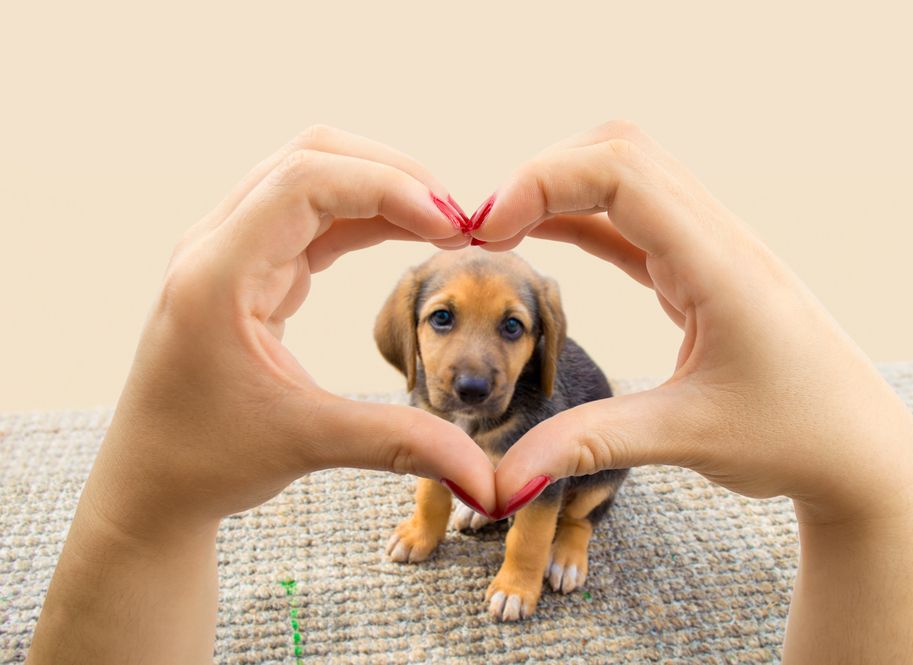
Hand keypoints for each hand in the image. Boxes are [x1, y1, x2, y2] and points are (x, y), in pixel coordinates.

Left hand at [86, 126, 496, 534]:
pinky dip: (364, 217)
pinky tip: (406, 236)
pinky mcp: (247, 268)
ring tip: (443, 227)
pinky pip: (311, 216)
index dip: (387, 189)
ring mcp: (229, 251)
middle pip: (310, 158)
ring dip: (380, 191)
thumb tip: (485, 476)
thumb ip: (401, 443)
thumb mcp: (307, 444)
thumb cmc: (207, 461)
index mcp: (217, 274)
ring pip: (312, 178)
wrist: (151, 483)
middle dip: (391, 176)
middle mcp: (217, 247)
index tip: (451, 227)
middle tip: (457, 220)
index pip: (306, 182)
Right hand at [470, 121, 912, 663]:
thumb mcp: (687, 438)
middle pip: (620, 152)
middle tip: (485, 228)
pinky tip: (542, 235)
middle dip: (543, 174)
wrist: (858, 448)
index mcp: (719, 265)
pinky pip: (633, 222)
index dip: (543, 180)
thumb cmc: (795, 438)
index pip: (623, 172)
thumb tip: (500, 480)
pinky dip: (581, 219)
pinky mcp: (701, 272)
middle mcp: (718, 240)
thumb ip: (590, 445)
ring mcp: (711, 250)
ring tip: (500, 230)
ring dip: (560, 190)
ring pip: (627, 177)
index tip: (488, 229)